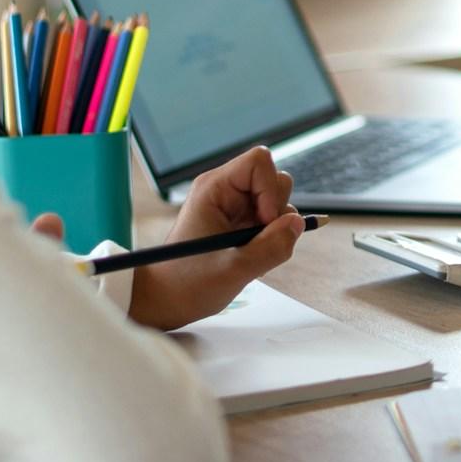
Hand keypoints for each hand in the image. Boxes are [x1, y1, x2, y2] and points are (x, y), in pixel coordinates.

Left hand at [128, 146, 301, 330]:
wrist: (162, 299)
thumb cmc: (186, 283)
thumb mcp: (233, 270)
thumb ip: (271, 247)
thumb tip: (297, 224)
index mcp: (214, 188)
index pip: (259, 162)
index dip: (270, 189)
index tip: (262, 222)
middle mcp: (224, 191)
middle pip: (273, 179)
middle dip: (277, 211)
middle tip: (258, 241)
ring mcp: (233, 207)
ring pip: (276, 201)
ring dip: (275, 228)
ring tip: (253, 254)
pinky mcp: (238, 224)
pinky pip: (270, 221)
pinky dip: (270, 239)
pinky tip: (250, 258)